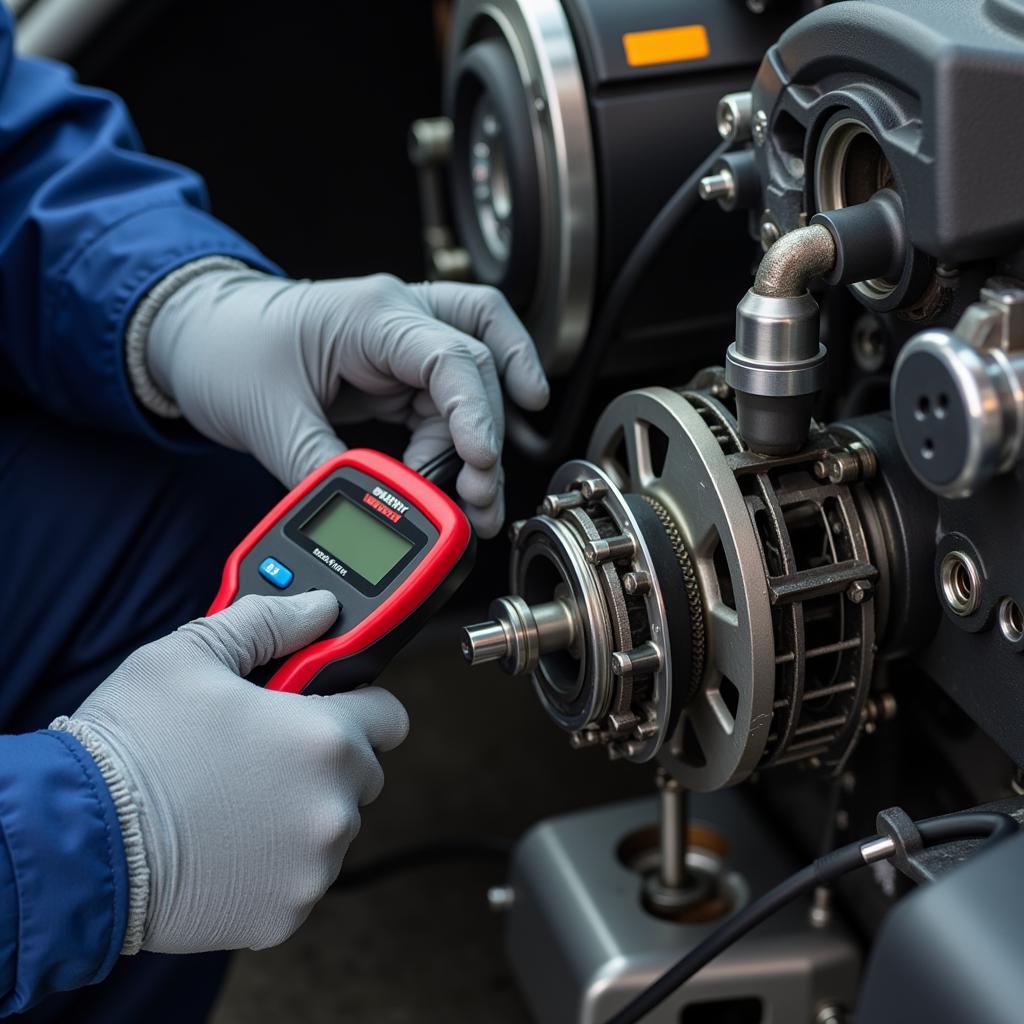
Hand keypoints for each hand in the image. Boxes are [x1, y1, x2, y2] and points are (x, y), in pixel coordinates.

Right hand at [52, 592, 407, 953]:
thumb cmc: (134, 745)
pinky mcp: (286, 913)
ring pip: (330, 827)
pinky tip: (224, 844)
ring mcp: (313, 867)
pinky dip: (274, 864)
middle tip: (262, 754)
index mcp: (324, 739)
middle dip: (324, 761)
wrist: (76, 844)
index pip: (390, 717)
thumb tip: (317, 608)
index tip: (332, 707)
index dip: (360, 706)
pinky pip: (300, 877)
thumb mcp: (192, 654)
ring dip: (300, 813)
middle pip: (361, 774)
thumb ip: (269, 623)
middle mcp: (333, 807)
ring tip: (232, 800)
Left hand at [146, 270, 548, 536]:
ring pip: (474, 383)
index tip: (480, 463)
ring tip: (477, 500)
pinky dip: (460, 439)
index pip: (451, 355)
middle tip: (480, 496)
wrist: (194, 335)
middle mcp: (398, 319)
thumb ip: (321, 469)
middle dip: (488, 434)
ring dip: (482, 441)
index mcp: (371, 314)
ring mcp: (400, 344)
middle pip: (479, 365)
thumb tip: (369, 513)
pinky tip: (464, 472)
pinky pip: (449, 401)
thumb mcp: (268, 418)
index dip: (476, 411)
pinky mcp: (395, 372)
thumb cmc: (224, 350)